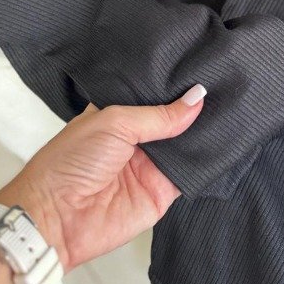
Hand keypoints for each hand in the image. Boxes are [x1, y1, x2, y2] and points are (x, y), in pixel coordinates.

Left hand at [0, 84, 205, 272]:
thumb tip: (196, 98)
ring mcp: (150, 165)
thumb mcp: (115, 122)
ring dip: (202, 133)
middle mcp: (137, 137)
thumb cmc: (70, 162)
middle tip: (222, 86)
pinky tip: (220, 143)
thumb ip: (159, 114)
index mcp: (120, 113)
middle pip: (174, 118)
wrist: (57, 216)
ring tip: (227, 109)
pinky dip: (204, 162)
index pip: (154, 94)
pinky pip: (190, 174)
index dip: (175, 85)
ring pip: (186, 145)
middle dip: (193, 107)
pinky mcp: (162, 192)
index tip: (202, 67)